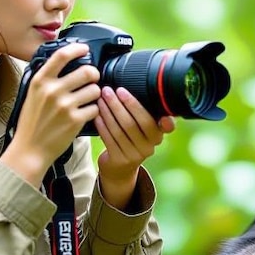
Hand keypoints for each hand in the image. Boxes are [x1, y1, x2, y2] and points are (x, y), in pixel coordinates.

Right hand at [1, 44, 100, 185]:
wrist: (30, 150)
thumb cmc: (31, 123)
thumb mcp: (32, 94)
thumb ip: (47, 79)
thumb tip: (65, 63)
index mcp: (40, 81)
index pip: (62, 56)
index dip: (77, 49)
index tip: (84, 49)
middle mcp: (53, 91)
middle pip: (87, 71)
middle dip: (94, 74)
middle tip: (93, 79)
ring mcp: (65, 106)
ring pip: (95, 90)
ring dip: (95, 94)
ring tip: (88, 99)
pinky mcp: (75, 120)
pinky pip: (95, 108)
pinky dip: (93, 111)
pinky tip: (85, 114)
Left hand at [95, 86, 173, 208]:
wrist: (121, 168)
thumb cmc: (133, 140)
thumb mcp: (144, 130)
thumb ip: (148, 114)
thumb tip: (142, 86)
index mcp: (158, 136)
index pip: (151, 119)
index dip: (139, 106)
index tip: (124, 91)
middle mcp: (149, 147)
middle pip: (133, 123)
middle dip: (119, 104)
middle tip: (108, 90)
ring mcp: (134, 155)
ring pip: (119, 130)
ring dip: (108, 112)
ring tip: (100, 99)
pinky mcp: (120, 160)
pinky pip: (109, 139)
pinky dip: (102, 125)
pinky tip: (97, 114)